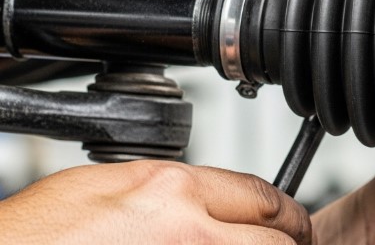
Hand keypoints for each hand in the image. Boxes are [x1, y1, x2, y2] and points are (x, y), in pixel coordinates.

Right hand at [0, 160, 311, 244]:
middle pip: (275, 240)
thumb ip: (166, 190)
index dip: (285, 210)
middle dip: (288, 242)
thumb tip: (202, 196)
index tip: (290, 220)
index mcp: (172, 191)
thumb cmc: (33, 237)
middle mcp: (189, 235)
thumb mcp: (104, 186)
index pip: (261, 194)